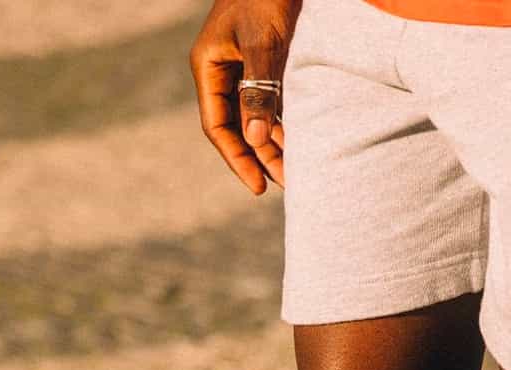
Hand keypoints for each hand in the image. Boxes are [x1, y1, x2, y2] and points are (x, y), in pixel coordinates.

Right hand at [190, 0, 301, 193]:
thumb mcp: (261, 43)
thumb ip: (258, 90)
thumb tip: (255, 139)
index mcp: (209, 66)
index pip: (217, 126)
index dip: (237, 158)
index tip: (258, 185)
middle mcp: (223, 72)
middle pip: (237, 127)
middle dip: (259, 157)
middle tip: (283, 184)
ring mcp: (244, 69)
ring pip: (255, 118)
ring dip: (274, 144)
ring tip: (296, 171)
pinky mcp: (266, 64)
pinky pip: (272, 103)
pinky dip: (284, 123)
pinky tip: (301, 142)